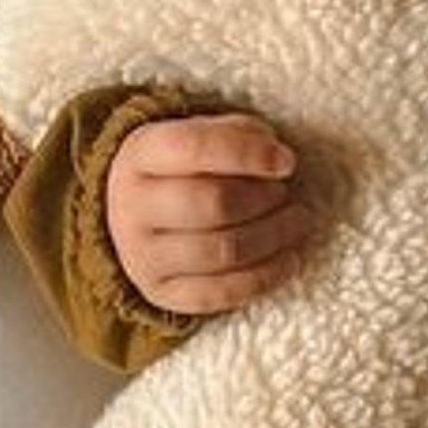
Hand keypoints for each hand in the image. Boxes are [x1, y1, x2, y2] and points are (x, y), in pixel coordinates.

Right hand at [106, 113, 311, 314]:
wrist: (138, 213)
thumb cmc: (188, 169)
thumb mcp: (206, 135)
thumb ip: (240, 135)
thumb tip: (277, 159)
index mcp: (141, 154)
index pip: (194, 148)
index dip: (248, 154)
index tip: (287, 162)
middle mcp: (132, 206)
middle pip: (212, 204)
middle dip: (263, 199)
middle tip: (285, 195)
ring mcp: (142, 254)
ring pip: (221, 251)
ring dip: (273, 237)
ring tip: (296, 222)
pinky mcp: (160, 292)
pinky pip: (219, 293)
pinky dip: (264, 277)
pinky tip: (289, 260)